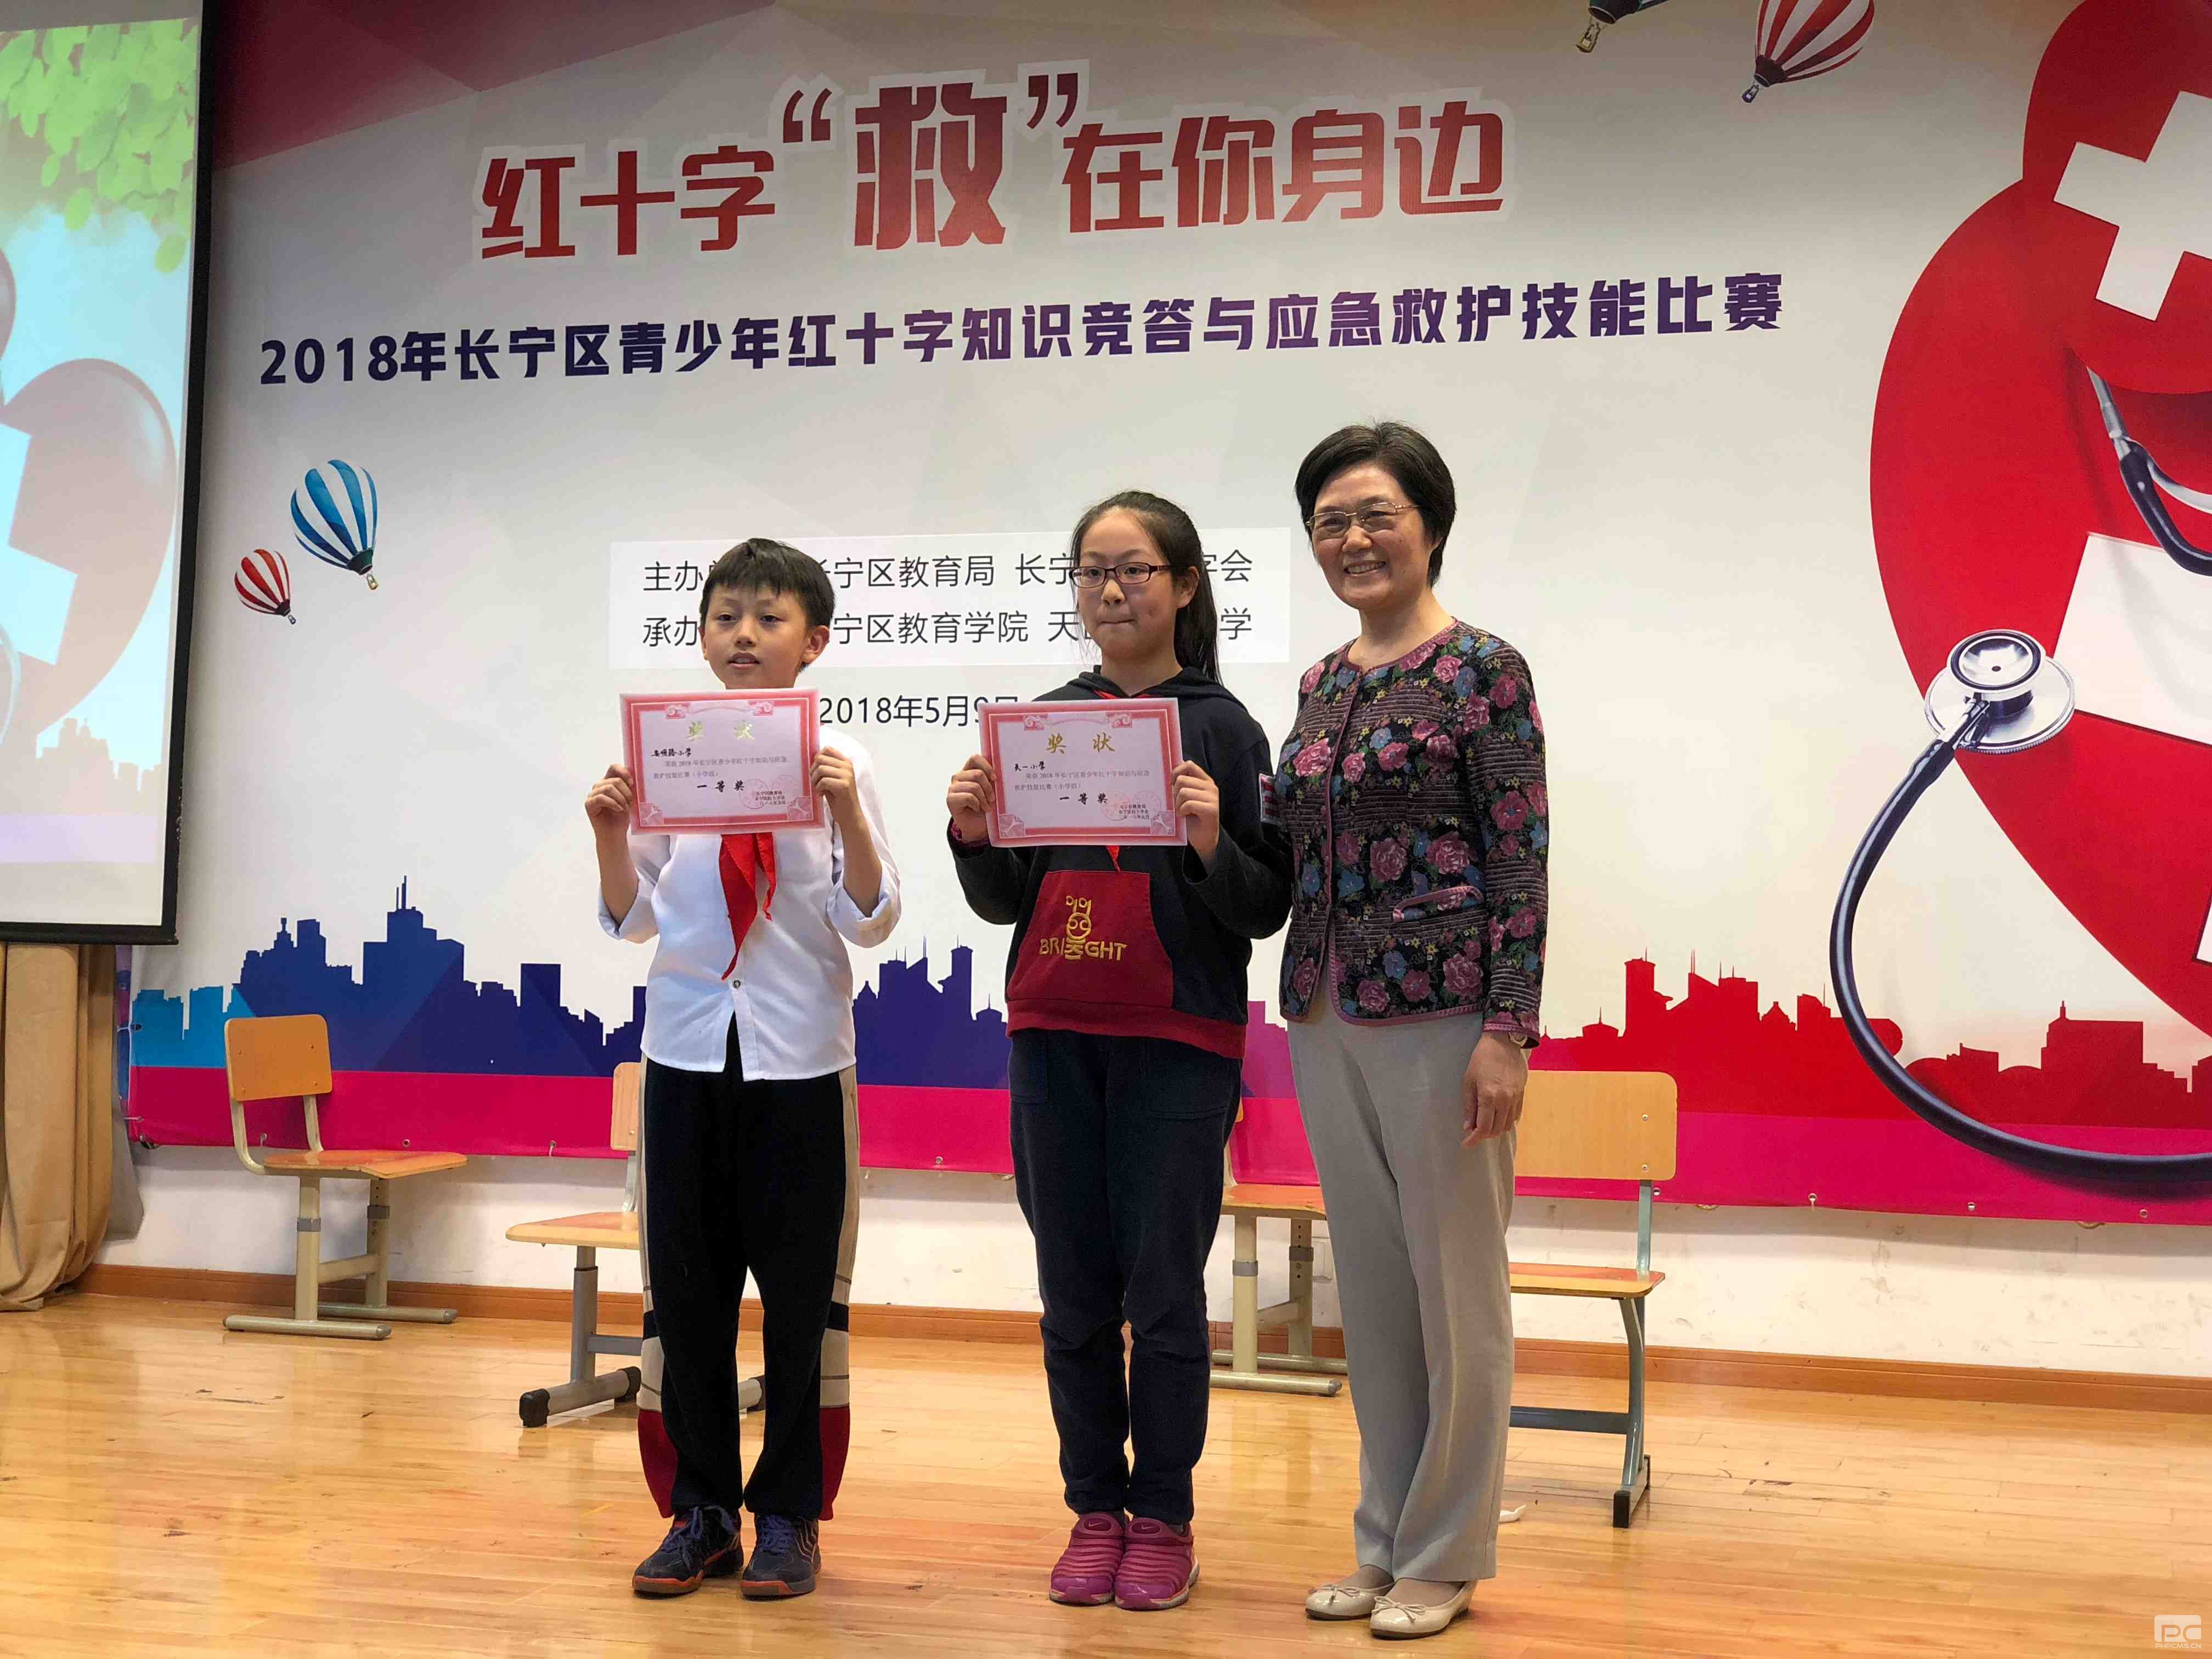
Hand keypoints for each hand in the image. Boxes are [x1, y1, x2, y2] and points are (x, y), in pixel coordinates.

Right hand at [585, 763, 633, 835]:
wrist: (615, 834)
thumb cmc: (622, 816)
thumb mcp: (629, 799)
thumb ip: (629, 786)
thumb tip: (634, 773)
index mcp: (609, 781)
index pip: (614, 767)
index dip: (624, 772)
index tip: (633, 783)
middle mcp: (599, 786)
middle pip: (614, 780)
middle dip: (626, 792)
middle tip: (630, 802)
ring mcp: (592, 794)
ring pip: (608, 788)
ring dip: (620, 798)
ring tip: (625, 807)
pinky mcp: (589, 804)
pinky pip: (601, 798)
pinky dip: (613, 803)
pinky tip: (619, 810)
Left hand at [813, 746, 861, 826]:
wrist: (849, 814)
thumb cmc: (838, 797)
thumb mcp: (833, 778)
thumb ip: (826, 767)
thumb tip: (812, 758)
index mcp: (845, 762)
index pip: (827, 749)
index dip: (817, 758)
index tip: (815, 770)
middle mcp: (847, 766)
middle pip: (821, 758)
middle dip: (813, 770)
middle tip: (814, 781)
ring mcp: (847, 775)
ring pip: (821, 769)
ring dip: (814, 780)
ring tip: (818, 788)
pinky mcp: (844, 785)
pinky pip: (823, 781)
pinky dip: (818, 788)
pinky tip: (822, 794)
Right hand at [946, 753, 996, 844]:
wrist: (978, 827)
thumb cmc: (986, 807)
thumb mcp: (992, 791)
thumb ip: (993, 779)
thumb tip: (1001, 772)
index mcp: (969, 770)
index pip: (975, 758)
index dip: (986, 766)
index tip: (995, 779)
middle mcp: (959, 776)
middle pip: (977, 774)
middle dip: (988, 788)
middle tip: (992, 799)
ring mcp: (953, 787)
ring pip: (974, 786)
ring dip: (984, 798)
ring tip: (986, 806)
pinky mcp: (950, 799)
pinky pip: (968, 797)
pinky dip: (977, 804)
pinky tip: (976, 809)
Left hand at [1172, 761, 1221, 863]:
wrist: (1204, 839)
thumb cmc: (1192, 818)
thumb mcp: (1186, 798)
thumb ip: (1181, 785)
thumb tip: (1166, 773)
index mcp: (1204, 781)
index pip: (1189, 765)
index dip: (1176, 772)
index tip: (1170, 783)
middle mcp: (1210, 786)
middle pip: (1182, 779)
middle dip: (1174, 793)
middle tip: (1177, 804)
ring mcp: (1212, 797)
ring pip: (1183, 792)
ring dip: (1177, 804)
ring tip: (1181, 811)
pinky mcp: (1211, 809)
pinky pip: (1188, 804)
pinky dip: (1182, 811)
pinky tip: (1184, 816)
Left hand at [1462, 1032, 1528, 1146]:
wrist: (1504, 1042)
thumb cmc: (1481, 1059)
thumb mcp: (1468, 1081)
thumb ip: (1469, 1106)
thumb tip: (1468, 1127)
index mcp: (1489, 1097)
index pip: (1483, 1128)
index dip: (1474, 1139)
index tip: (1466, 1144)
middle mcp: (1505, 1100)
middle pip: (1496, 1130)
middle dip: (1484, 1135)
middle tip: (1473, 1132)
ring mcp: (1516, 1098)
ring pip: (1507, 1125)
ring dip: (1495, 1129)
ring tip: (1485, 1124)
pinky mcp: (1522, 1094)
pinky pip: (1515, 1116)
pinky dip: (1506, 1121)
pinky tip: (1497, 1117)